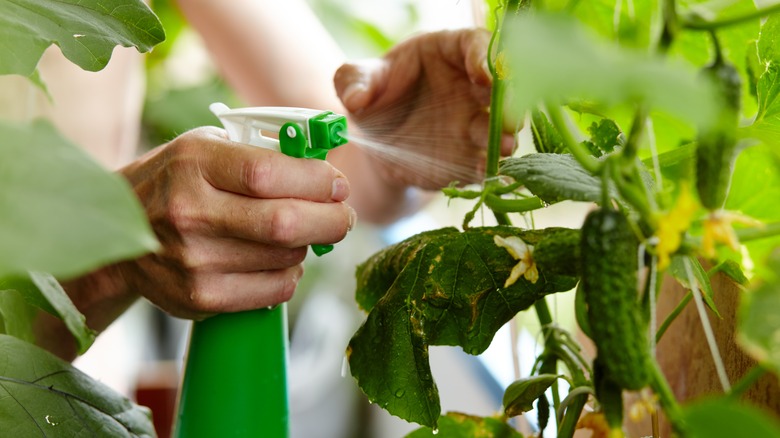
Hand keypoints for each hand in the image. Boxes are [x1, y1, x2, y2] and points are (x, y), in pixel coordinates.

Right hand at [114, 127, 354, 319]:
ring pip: (286, 257)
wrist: (121, 230)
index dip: (317, 181)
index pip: (268, 173)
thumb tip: (328, 173)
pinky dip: (290, 274)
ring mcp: (193, 260)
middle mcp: (190, 211)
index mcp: (195, 163)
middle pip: (285, 223)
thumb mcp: (209, 147)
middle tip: (343, 217)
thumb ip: (265, 153)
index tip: (338, 186)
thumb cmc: (179, 180)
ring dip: (307, 246)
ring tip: (299, 234)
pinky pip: (274, 290)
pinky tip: (278, 260)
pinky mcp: (200, 297)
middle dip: (331, 220)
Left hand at [333, 28, 514, 189]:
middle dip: (508, 100)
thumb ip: (353, 81)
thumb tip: (356, 98)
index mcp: (447, 53)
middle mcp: (470, 85)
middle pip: (500, 86)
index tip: (482, 75)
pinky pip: (484, 161)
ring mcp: (474, 121)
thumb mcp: (356, 82)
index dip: (484, 57)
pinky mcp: (470, 154)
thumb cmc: (373, 97)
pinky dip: (488, 168)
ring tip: (506, 147)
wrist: (377, 143)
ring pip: (499, 126)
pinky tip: (487, 174)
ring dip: (505, 136)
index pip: (474, 44)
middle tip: (509, 115)